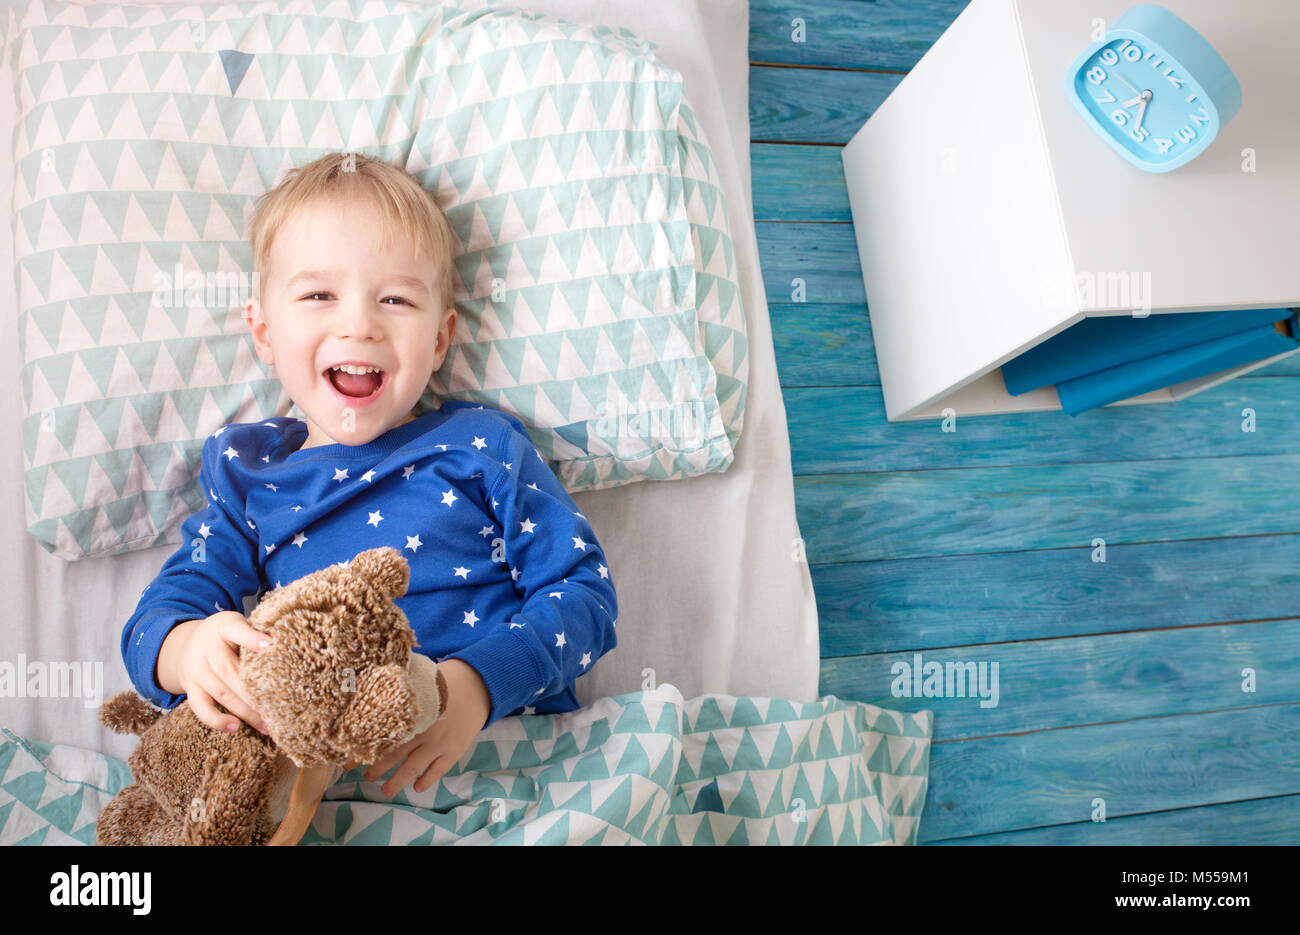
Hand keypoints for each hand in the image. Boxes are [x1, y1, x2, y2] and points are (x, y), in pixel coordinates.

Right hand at [158, 611, 273, 734]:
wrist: (189, 643)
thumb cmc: (226, 636)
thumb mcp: (239, 625)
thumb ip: (257, 633)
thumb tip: (286, 646)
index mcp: (223, 627)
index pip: (235, 630)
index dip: (251, 638)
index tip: (270, 645)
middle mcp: (206, 648)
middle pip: (231, 671)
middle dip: (257, 690)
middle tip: (282, 704)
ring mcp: (196, 670)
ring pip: (222, 693)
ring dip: (246, 711)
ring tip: (268, 724)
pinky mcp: (191, 689)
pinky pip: (201, 708)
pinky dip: (217, 720)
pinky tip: (236, 727)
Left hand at [363, 658, 490, 796]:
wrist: (480, 686)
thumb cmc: (448, 680)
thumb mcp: (423, 682)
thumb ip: (405, 694)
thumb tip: (378, 691)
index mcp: (414, 714)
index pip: (387, 734)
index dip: (373, 745)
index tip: (359, 753)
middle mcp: (425, 731)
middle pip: (397, 754)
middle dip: (380, 767)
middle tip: (368, 777)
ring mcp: (441, 743)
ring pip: (415, 767)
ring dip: (399, 780)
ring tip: (386, 790)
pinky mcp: (455, 749)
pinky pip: (439, 769)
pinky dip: (428, 779)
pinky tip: (417, 787)